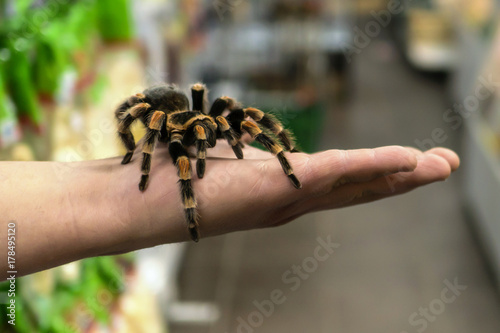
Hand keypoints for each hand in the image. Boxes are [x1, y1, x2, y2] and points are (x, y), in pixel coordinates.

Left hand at [120, 141, 458, 247]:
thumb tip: (241, 142)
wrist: (141, 201)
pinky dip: (376, 166)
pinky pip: (338, 173)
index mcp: (281, 195)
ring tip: (441, 166)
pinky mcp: (279, 186)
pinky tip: (410, 161)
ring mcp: (287, 197)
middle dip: (403, 180)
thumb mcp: (223, 157)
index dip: (377, 178)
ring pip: (357, 184)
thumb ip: (243, 155)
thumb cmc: (175, 176)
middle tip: (442, 167)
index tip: (407, 166)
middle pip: (358, 190)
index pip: (339, 187)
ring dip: (402, 174)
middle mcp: (290, 202)